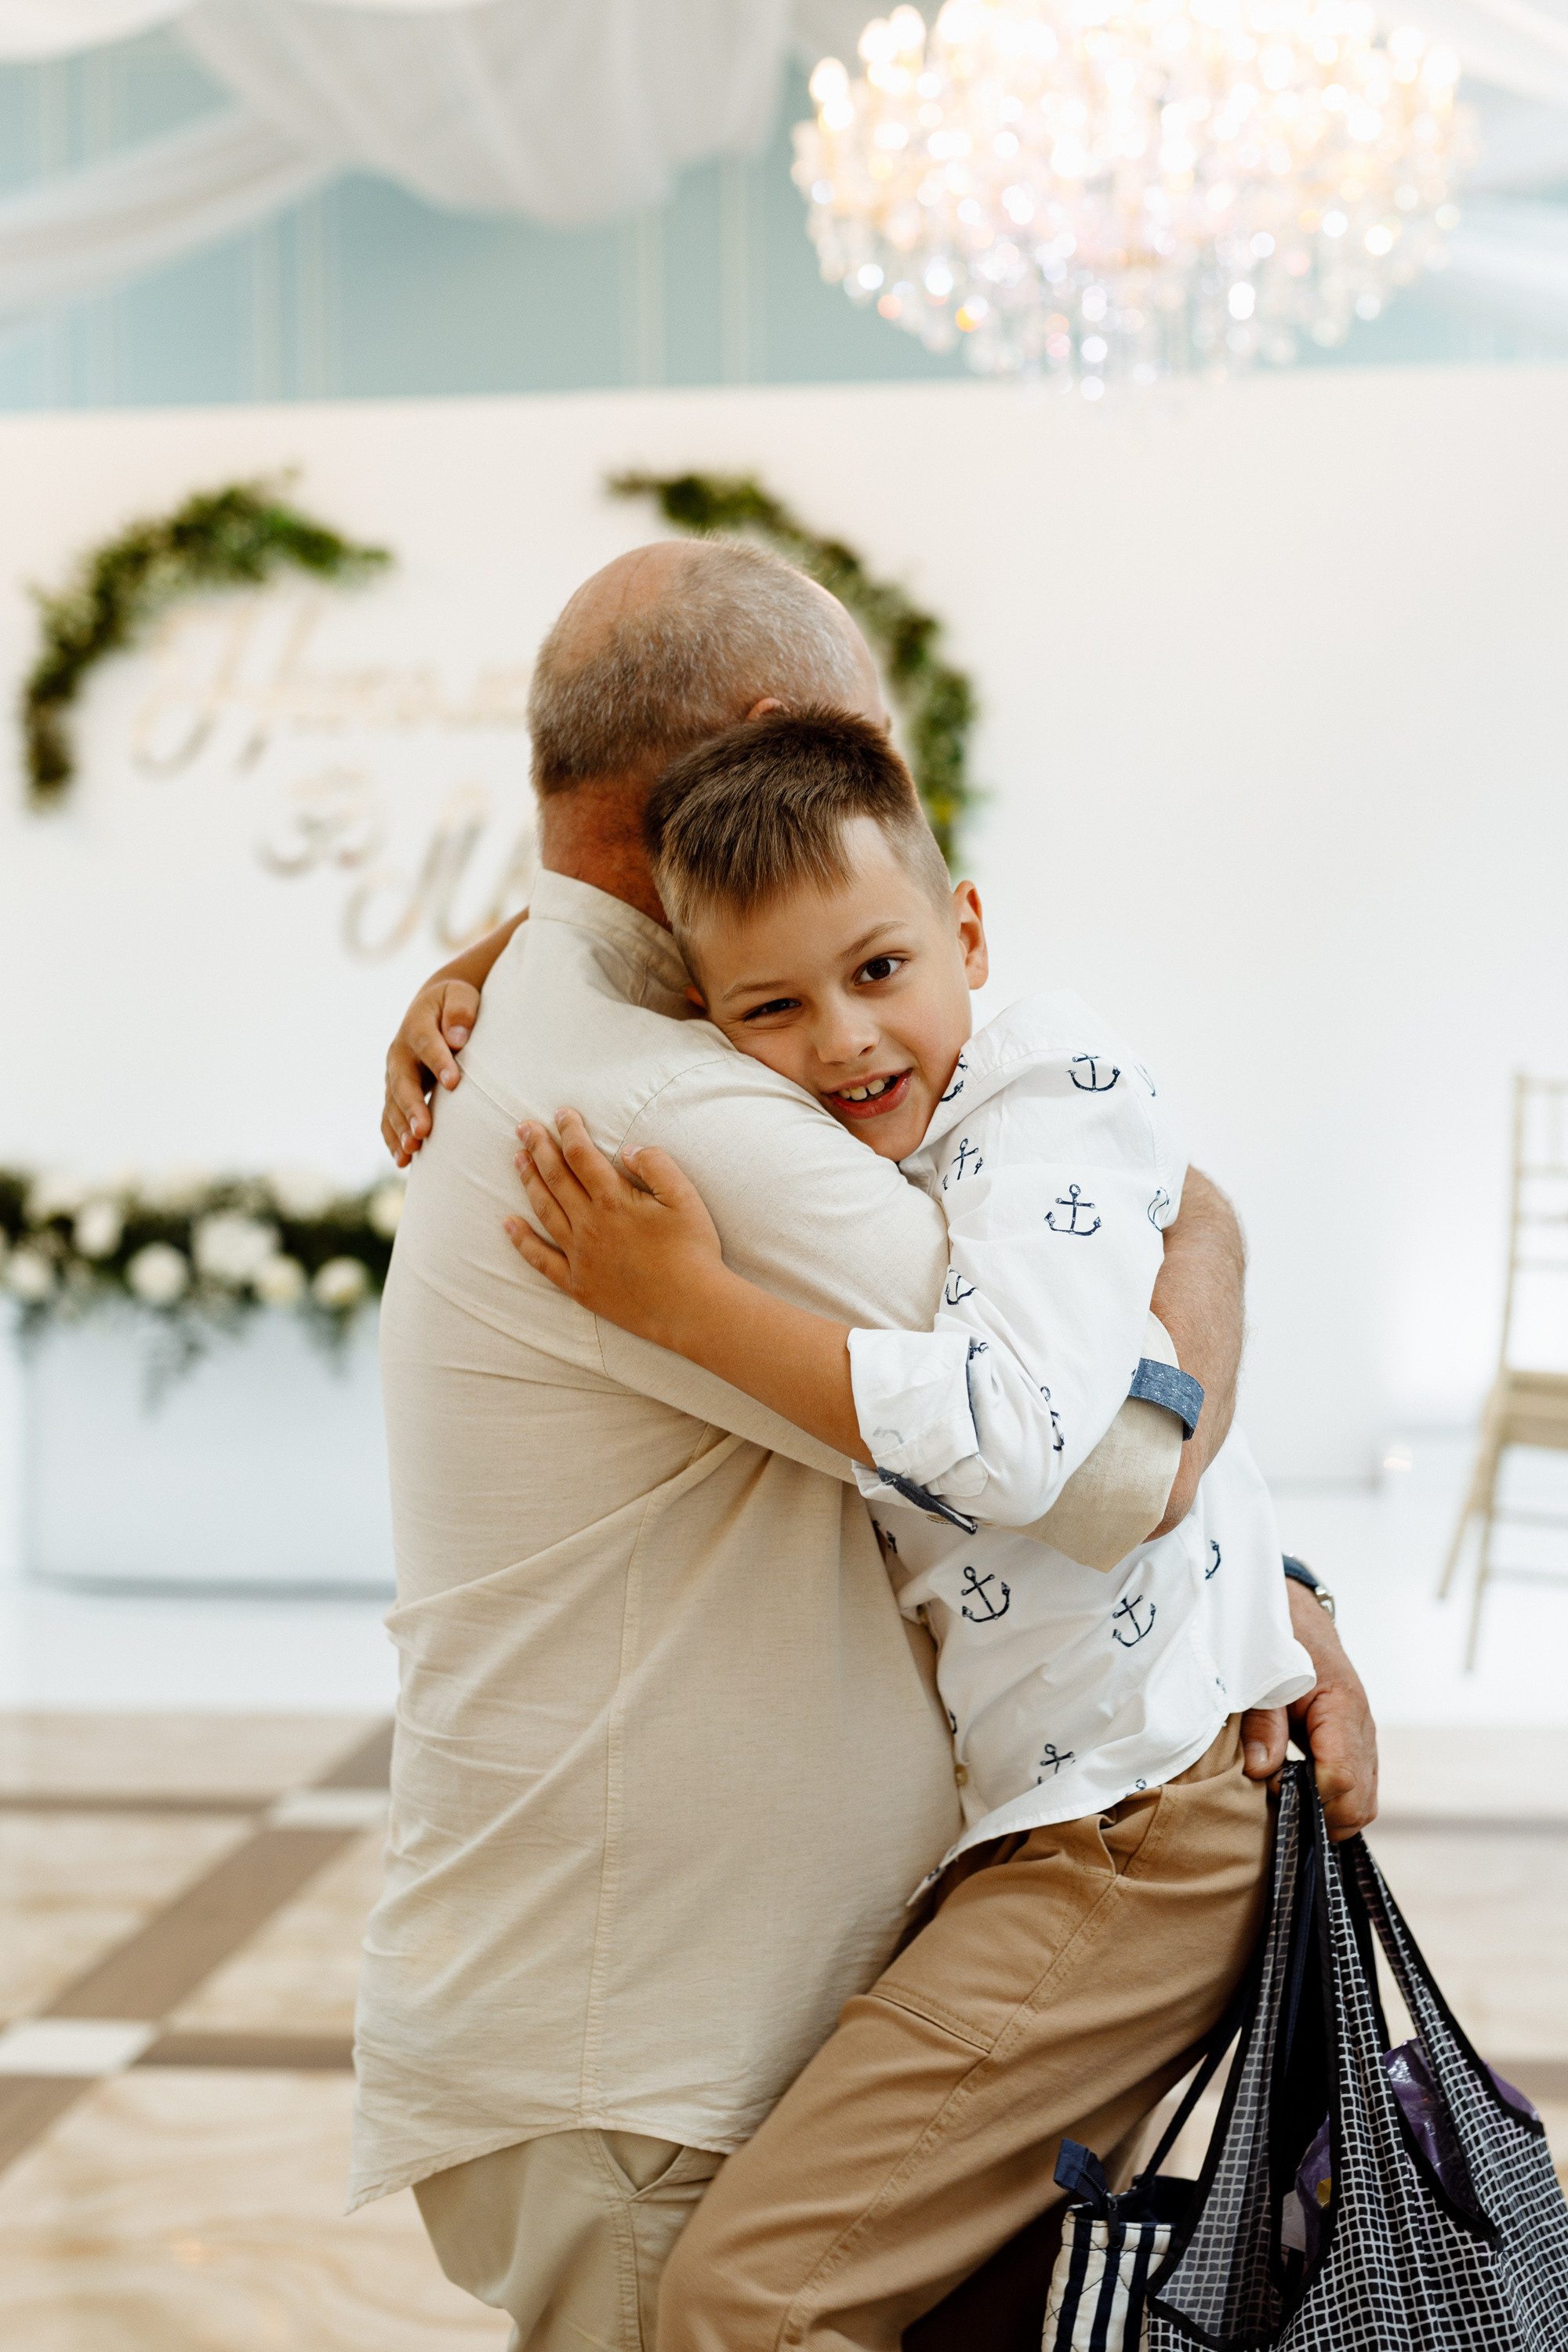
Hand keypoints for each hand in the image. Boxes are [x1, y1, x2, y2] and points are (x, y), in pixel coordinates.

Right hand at [381, 978, 480, 1166]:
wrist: (433, 1008)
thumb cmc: (454, 1003)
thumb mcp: (461, 995)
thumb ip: (461, 1011)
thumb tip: (458, 1038)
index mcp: (417, 1026)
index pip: (427, 1043)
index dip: (438, 1062)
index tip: (453, 1082)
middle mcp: (400, 1053)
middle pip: (403, 1082)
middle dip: (412, 1107)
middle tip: (423, 1130)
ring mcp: (395, 1075)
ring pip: (393, 1104)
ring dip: (400, 1128)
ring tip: (411, 1151)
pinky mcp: (395, 1092)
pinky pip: (389, 1116)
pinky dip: (393, 1137)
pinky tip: (402, 1160)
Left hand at [504, 1109, 723, 1345]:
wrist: (691, 1307)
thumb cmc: (694, 1250)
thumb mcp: (685, 1197)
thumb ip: (656, 1164)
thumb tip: (627, 1148)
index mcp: (614, 1200)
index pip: (581, 1154)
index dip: (569, 1130)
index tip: (561, 1113)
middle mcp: (589, 1224)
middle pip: (555, 1177)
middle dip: (539, 1147)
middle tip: (523, 1126)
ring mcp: (580, 1255)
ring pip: (544, 1210)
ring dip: (528, 1181)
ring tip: (517, 1159)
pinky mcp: (578, 1284)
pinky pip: (541, 1259)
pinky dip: (522, 1241)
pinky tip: (508, 1224)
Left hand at [1239, 1580, 1377, 1840]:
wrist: (1298, 1616)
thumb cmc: (1279, 1641)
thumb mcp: (1261, 1675)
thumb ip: (1263, 1723)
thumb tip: (1262, 1770)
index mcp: (1341, 1708)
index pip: (1339, 1778)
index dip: (1307, 1797)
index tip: (1272, 1787)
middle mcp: (1362, 1729)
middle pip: (1361, 1803)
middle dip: (1322, 1819)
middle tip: (1280, 1808)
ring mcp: (1364, 1740)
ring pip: (1364, 1802)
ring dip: (1330, 1815)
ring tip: (1289, 1805)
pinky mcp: (1356, 1746)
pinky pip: (1358, 1789)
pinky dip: (1334, 1803)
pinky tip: (1300, 1796)